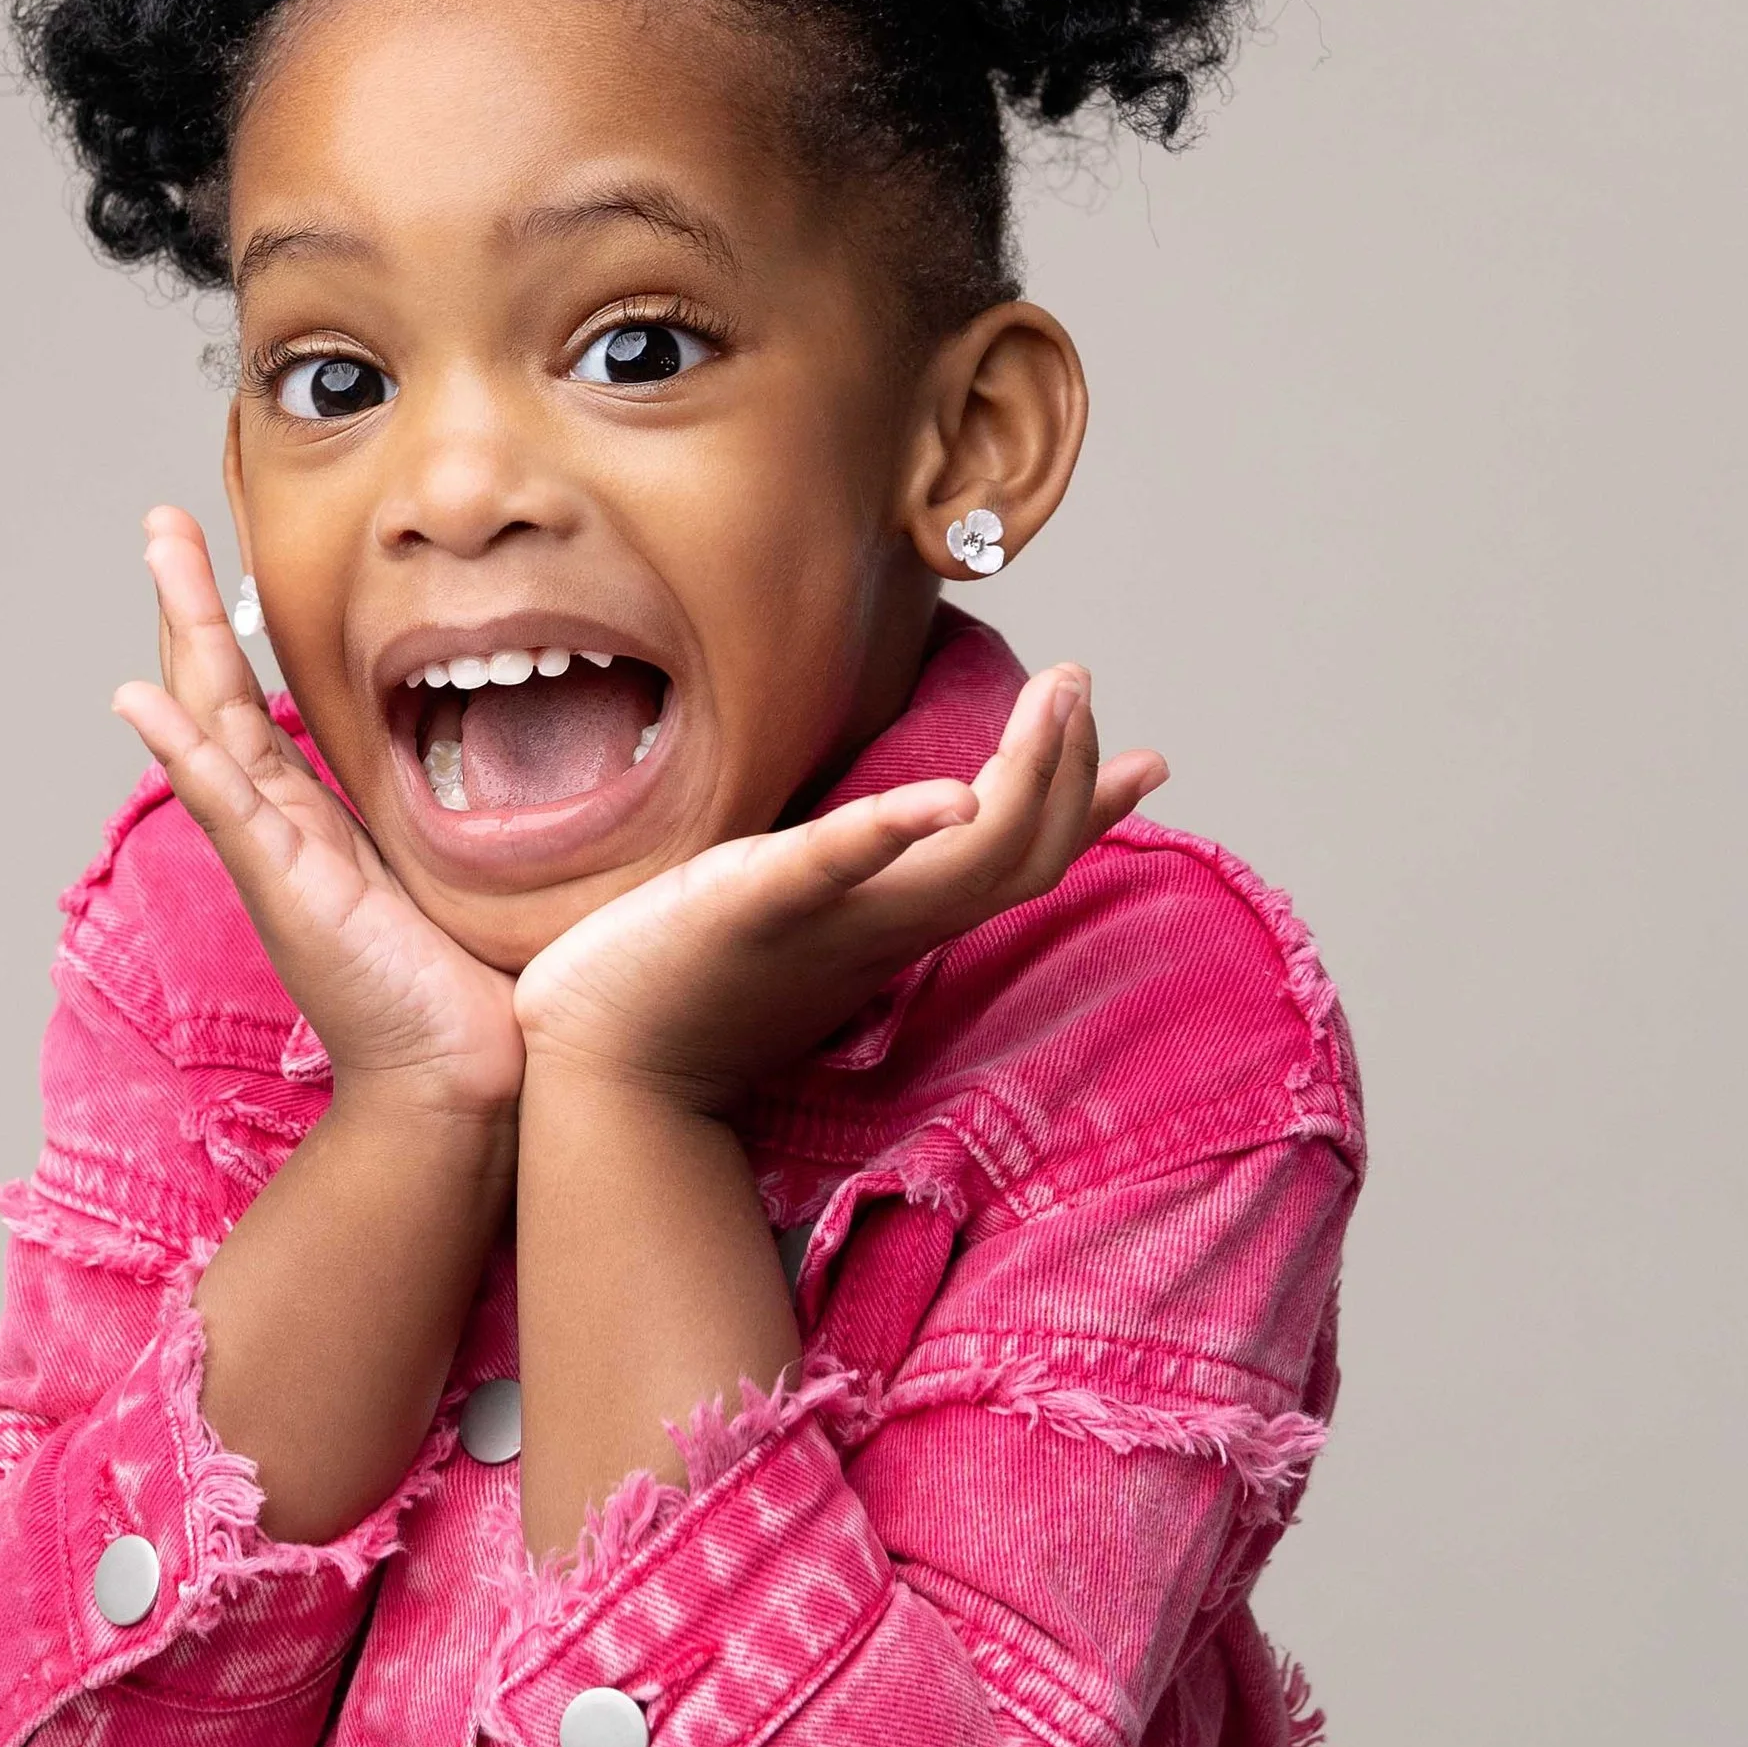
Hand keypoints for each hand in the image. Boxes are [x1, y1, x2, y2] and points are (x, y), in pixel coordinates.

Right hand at [114, 510, 523, 1124]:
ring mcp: (273, 856)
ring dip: (182, 635)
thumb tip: (498, 761)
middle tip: (162, 520)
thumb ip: (449, 822)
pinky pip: (228, 806)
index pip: (256, 702)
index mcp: (314, 821)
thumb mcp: (449, 878)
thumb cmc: (461, 990)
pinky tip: (145, 700)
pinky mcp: (287, 889)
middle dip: (189, 603)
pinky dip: (184, 751)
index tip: (220, 551)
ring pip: (213, 725)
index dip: (232, 627)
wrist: (459, 1082)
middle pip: (216, 693)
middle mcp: (280, 829)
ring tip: (157, 556)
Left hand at [512, 664, 1162, 1113]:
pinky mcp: (749, 908)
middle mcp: (880, 929)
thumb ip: (851, 876)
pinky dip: (897, 831)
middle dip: (1071, 767)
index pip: (1021, 868)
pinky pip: (834, 868)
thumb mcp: (794, 915)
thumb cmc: (680, 984)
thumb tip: (900, 828)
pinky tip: (948, 797)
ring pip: (968, 863)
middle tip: (1079, 679)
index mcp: (893, 924)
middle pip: (1022, 858)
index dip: (1090, 814)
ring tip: (1055, 696)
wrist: (597, 1067)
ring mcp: (825, 923)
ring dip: (1028, 777)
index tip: (1151, 761)